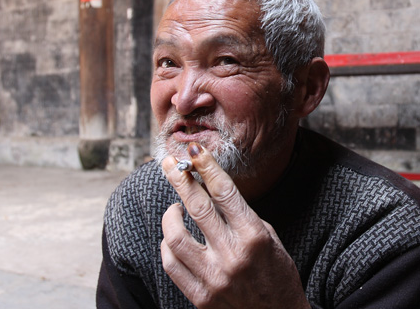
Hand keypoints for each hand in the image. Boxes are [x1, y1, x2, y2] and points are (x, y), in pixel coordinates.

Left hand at [160, 143, 309, 308]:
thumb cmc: (277, 276)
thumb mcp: (270, 239)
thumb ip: (240, 216)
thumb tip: (209, 189)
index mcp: (254, 236)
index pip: (223, 192)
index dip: (206, 166)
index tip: (193, 150)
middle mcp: (233, 256)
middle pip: (196, 206)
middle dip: (179, 179)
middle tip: (169, 163)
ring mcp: (214, 278)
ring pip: (175, 235)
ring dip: (170, 214)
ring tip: (174, 208)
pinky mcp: (200, 297)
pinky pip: (171, 263)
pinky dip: (167, 245)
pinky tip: (172, 238)